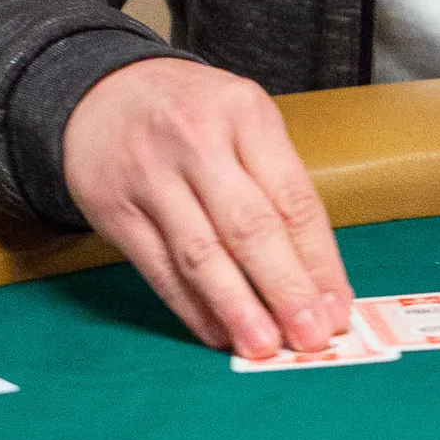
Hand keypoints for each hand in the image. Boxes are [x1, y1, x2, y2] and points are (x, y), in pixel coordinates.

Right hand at [62, 57, 352, 358]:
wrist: (103, 93)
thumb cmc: (192, 114)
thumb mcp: (241, 120)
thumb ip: (275, 183)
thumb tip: (314, 275)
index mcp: (245, 113)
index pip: (293, 198)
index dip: (318, 260)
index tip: (336, 307)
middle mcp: (197, 139)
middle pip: (251, 227)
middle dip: (285, 289)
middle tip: (310, 336)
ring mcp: (151, 174)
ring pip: (201, 254)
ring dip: (237, 307)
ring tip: (263, 346)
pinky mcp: (114, 209)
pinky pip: (159, 268)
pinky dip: (190, 307)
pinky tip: (216, 332)